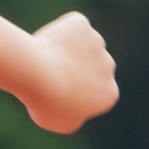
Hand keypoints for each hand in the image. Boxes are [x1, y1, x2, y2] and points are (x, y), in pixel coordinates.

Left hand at [22, 12, 119, 132]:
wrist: (38, 74)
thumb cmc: (48, 103)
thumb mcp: (62, 123)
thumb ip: (76, 117)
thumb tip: (76, 112)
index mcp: (109, 93)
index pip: (94, 92)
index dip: (74, 92)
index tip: (58, 95)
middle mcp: (109, 67)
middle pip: (92, 66)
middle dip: (75, 69)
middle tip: (50, 76)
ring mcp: (97, 43)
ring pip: (82, 45)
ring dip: (68, 49)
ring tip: (46, 60)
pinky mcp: (82, 25)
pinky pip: (72, 26)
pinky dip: (62, 31)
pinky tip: (49, 42)